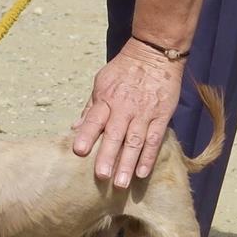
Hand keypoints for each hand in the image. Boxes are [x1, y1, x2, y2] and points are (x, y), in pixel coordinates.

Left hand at [72, 37, 184, 187]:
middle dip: (108, 156)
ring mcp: (144, 113)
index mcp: (107, 99)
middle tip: (102, 177)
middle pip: (115, 135)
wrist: (156, 53)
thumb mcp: (102, 82)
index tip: (79, 151)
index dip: (87, 135)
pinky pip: (155, 140)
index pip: (94, 119)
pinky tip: (142, 173)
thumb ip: (90, 107)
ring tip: (121, 183)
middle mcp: (124, 108)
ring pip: (135, 142)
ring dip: (128, 163)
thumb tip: (75, 129)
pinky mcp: (161, 116)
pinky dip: (148, 157)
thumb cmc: (124, 69)